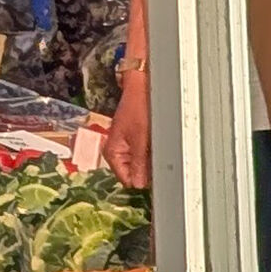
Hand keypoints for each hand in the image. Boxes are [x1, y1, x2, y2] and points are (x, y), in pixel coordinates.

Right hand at [104, 58, 150, 191]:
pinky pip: (145, 155)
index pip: (127, 180)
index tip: (155, 175)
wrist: (142, 85)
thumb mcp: (141, 138)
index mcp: (113, 153)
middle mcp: (117, 152)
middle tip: (157, 154)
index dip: (142, 179)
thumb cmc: (138, 106)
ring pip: (141, 165)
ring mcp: (127, 147)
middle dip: (147, 168)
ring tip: (157, 144)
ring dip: (151, 159)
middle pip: (135, 173)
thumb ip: (140, 164)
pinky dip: (152, 151)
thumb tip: (140, 186)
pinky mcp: (136, 141)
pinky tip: (157, 141)